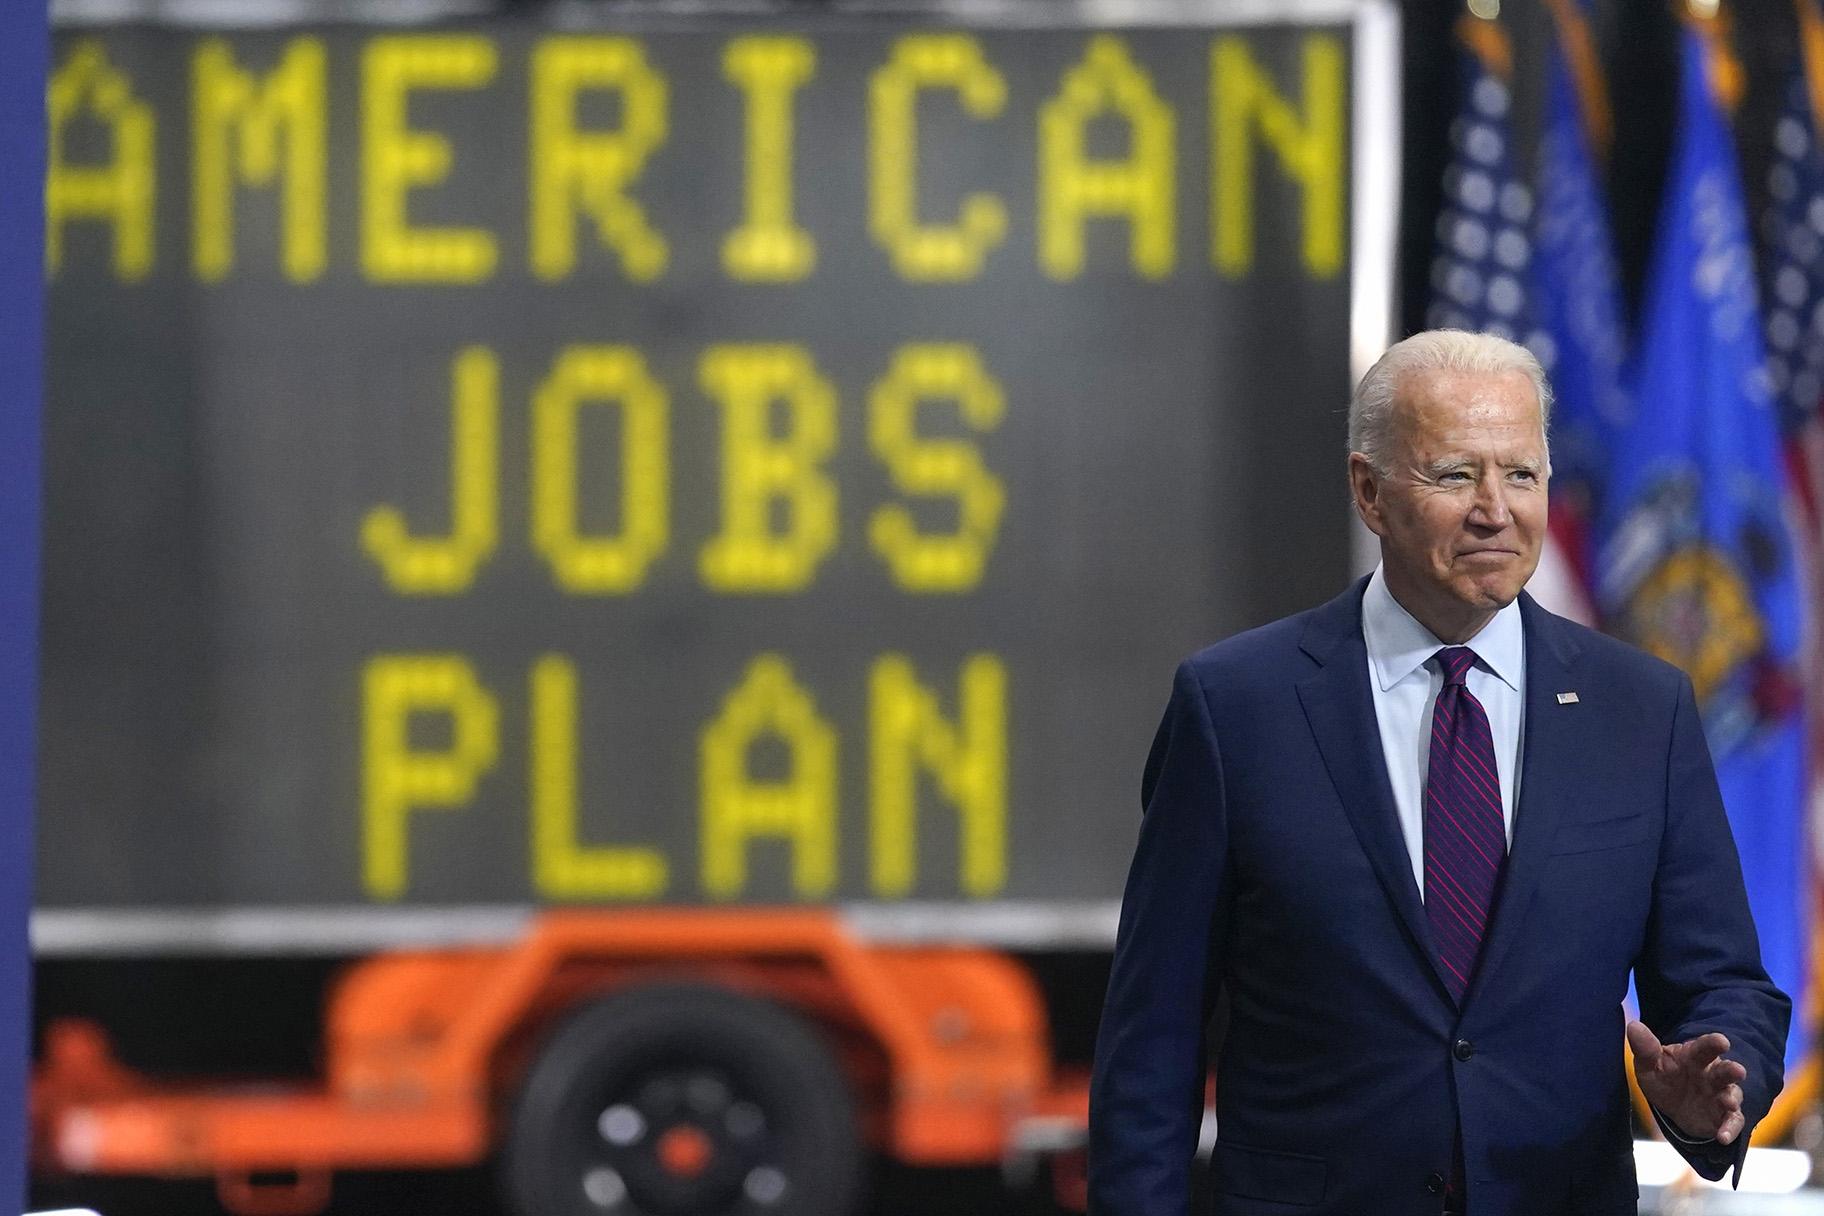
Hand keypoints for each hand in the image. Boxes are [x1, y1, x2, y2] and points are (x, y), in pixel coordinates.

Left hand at [1626, 1020, 1747, 1144]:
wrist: (1673, 1105)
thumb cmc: (1664, 1077)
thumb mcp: (1649, 1064)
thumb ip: (1645, 1048)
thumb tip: (1633, 1026)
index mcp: (1695, 1056)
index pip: (1705, 1047)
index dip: (1713, 1043)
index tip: (1722, 1041)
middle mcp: (1712, 1074)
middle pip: (1725, 1070)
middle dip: (1732, 1070)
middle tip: (1739, 1070)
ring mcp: (1720, 1095)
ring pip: (1732, 1094)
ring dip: (1732, 1098)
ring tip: (1729, 1102)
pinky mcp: (1724, 1116)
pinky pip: (1731, 1122)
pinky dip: (1729, 1129)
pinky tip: (1722, 1137)